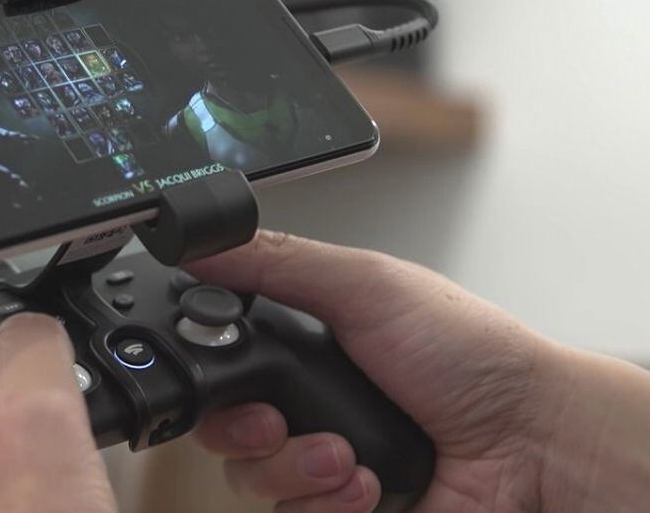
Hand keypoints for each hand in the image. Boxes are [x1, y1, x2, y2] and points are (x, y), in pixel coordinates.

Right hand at [189, 230, 649, 512]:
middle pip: (222, 425)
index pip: (222, 357)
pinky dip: (324, 502)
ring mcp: (321, 458)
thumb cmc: (469, 354)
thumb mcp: (365, 284)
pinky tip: (364, 482)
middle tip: (275, 420)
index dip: (209, 369)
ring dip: (292, 467)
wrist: (531, 441)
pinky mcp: (338, 506)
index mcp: (306, 343)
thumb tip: (201, 244)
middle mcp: (307, 401)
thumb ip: (275, 263)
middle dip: (242, 428)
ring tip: (342, 453)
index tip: (218, 368)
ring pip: (249, 477)